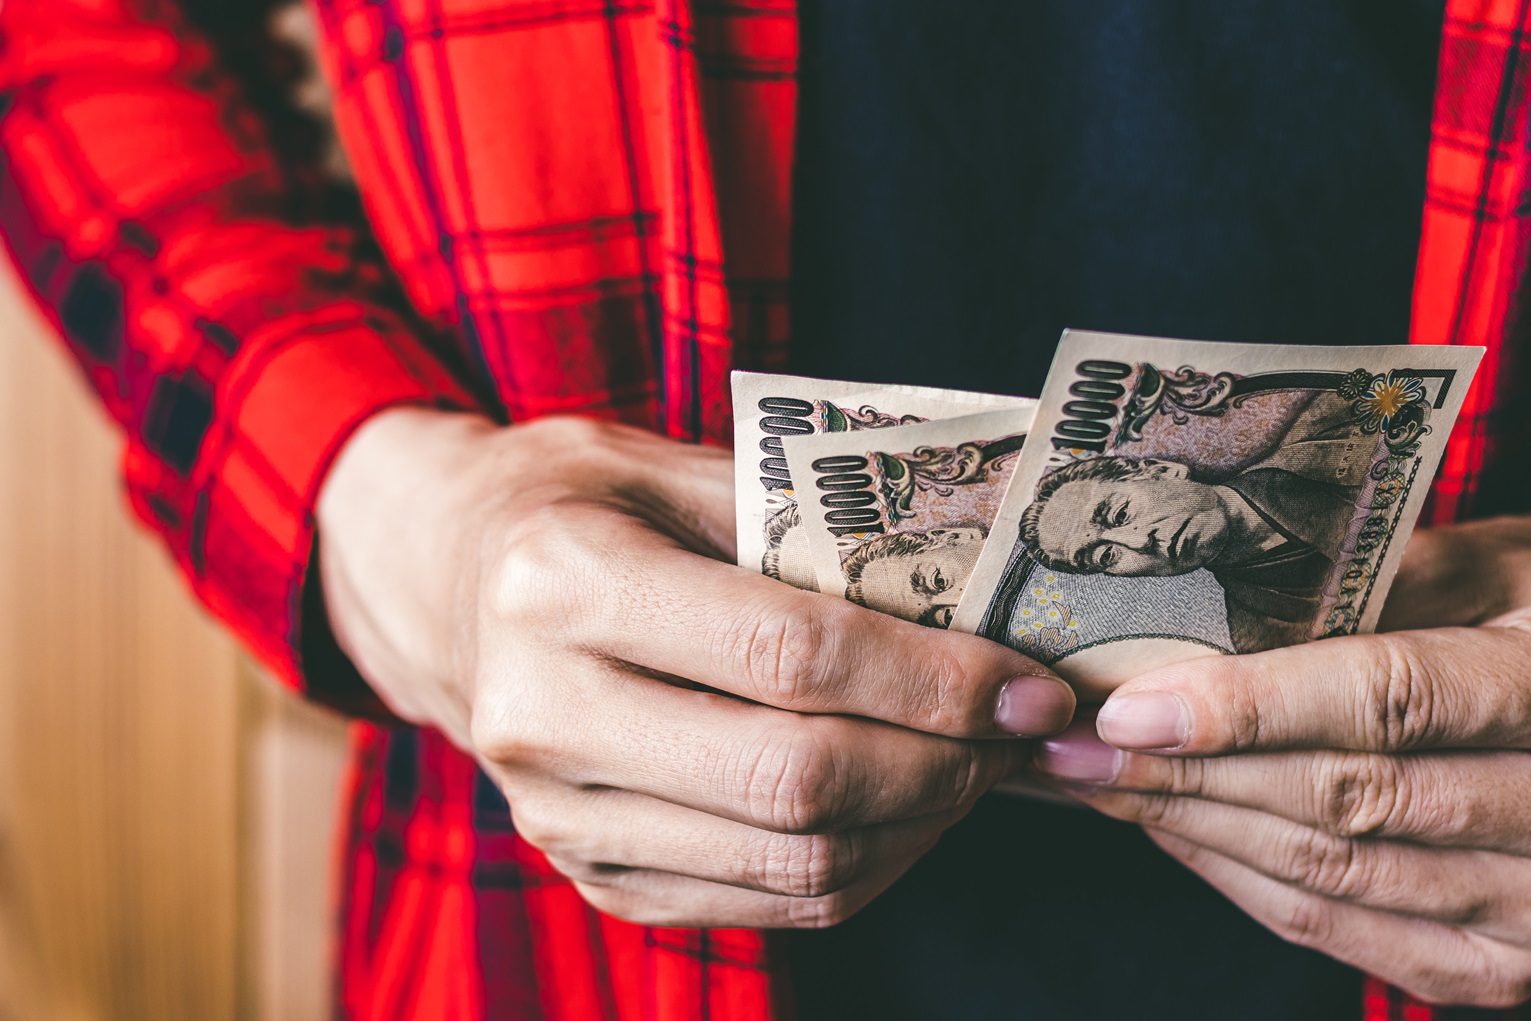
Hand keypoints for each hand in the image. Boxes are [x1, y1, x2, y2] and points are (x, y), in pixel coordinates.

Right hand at [316, 408, 1073, 928]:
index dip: (932, 678)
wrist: (445, 584)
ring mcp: (555, 812)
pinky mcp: (586, 872)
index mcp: (564, 580)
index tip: (1028, 685)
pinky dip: (859, 871)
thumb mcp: (667, 464)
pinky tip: (903, 812)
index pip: (786, 652)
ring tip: (974, 768)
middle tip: (1015, 733)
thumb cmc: (573, 503)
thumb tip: (969, 590)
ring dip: (917, 824)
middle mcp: (542, 711)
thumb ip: (799, 519)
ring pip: (787, 864)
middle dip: (942, 763)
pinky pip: (756, 906)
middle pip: (792, 779)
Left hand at [1035, 516, 1530, 1007]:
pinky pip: (1343, 930)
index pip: (1386, 701)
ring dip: (1193, 827)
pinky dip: (1241, 880)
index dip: (1249, 708)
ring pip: (1329, 872)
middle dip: (1186, 770)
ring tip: (1095, 780)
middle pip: (1340, 797)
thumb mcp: (1504, 567)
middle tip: (1073, 743)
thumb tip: (1233, 573)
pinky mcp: (1497, 963)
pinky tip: (1171, 829)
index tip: (1131, 705)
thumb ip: (1396, 570)